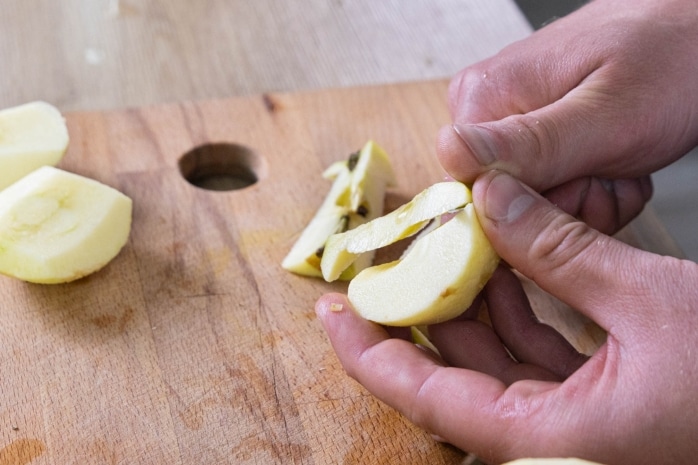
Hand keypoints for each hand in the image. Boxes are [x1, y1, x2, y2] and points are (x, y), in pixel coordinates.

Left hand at [316, 171, 697, 464]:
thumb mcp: (652, 302)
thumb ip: (561, 252)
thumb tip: (492, 201)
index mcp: (553, 441)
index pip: (427, 399)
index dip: (369, 355)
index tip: (331, 314)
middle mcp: (556, 441)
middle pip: (454, 376)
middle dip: (422, 314)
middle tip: (393, 262)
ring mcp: (579, 422)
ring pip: (496, 360)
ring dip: (474, 301)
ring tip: (454, 245)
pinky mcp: (603, 397)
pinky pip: (537, 353)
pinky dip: (520, 307)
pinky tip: (510, 263)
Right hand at [436, 0, 697, 234]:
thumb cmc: (672, 58)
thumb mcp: (605, 115)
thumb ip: (528, 144)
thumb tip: (451, 154)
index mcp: (484, 98)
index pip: (471, 193)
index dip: (527, 211)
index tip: (579, 189)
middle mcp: (487, 109)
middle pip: (503, 201)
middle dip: (565, 205)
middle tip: (608, 174)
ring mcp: (513, 121)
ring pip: (533, 201)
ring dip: (586, 199)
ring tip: (619, 164)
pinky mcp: (538, 132)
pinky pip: (552, 188)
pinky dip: (592, 188)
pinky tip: (616, 163)